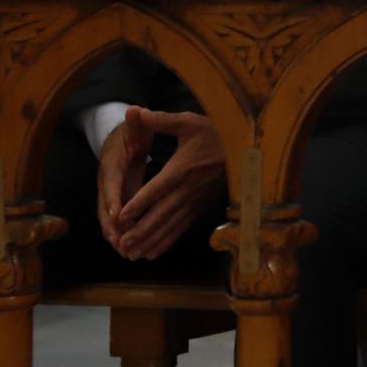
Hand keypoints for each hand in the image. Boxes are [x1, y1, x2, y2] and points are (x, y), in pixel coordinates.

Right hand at [96, 111, 152, 251]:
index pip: (110, 183)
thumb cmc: (131, 132)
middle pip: (105, 207)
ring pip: (108, 217)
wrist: (119, 137)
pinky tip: (130, 248)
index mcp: (111, 164)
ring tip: (125, 252)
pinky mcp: (115, 200)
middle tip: (120, 243)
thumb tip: (134, 109)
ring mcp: (108, 193)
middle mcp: (105, 182)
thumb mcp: (135, 125)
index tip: (118, 213)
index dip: (114, 198)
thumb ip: (136, 121)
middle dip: (112, 226)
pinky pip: (116, 219)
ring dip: (115, 234)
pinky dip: (120, 233)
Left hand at [108, 108, 227, 261]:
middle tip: (122, 244)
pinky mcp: (200, 207)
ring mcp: (195, 201)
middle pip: (162, 213)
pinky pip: (181, 228)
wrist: (244, 147)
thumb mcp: (189, 122)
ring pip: (170, 225)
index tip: (121, 217)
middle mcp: (188, 189)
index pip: (157, 189)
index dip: (139, 203)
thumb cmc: (213, 133)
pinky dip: (166, 241)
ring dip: (151, 240)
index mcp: (182, 168)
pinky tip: (153, 252)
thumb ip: (161, 120)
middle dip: (141, 230)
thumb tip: (136, 112)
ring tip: (132, 254)